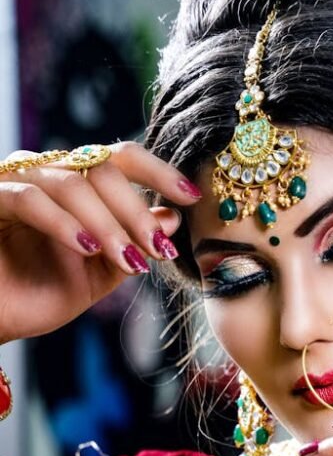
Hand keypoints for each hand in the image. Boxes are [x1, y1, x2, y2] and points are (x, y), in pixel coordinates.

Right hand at [0, 141, 201, 344]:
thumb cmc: (37, 296)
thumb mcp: (99, 274)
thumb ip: (132, 246)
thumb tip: (171, 218)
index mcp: (75, 184)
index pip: (121, 159)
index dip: (159, 172)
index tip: (193, 198)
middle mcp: (45, 172)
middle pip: (101, 167)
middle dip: (137, 212)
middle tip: (161, 251)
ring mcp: (15, 180)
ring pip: (71, 182)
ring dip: (108, 224)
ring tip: (128, 261)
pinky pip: (30, 199)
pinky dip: (64, 223)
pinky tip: (87, 248)